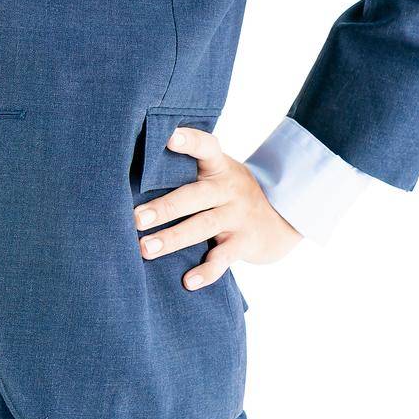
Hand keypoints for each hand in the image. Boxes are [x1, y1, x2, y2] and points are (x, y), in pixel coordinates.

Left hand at [133, 125, 302, 287]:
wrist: (282, 218)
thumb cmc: (231, 192)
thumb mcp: (219, 173)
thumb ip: (190, 171)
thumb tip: (136, 172)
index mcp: (219, 167)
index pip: (206, 148)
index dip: (189, 141)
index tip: (169, 136)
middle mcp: (229, 189)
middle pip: (194, 196)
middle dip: (165, 207)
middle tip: (136, 218)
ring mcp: (238, 216)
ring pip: (203, 227)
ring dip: (173, 239)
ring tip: (145, 249)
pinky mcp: (245, 243)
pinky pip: (223, 258)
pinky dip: (206, 272)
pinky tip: (188, 282)